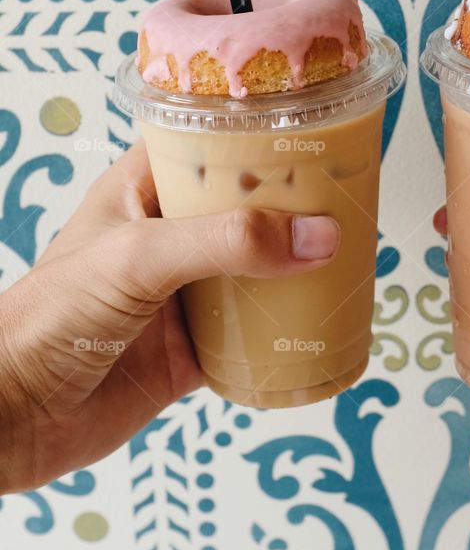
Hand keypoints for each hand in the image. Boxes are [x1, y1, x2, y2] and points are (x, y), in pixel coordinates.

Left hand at [0, 142, 338, 492]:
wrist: (15, 417)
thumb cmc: (49, 317)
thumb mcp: (140, 257)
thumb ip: (227, 242)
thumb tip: (318, 237)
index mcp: (143, 191)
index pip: (210, 146)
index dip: (260, 136)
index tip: (319, 131)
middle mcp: (167, 237)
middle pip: (246, 211)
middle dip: (297, 207)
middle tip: (353, 198)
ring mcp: (181, 295)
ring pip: (257, 272)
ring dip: (299, 269)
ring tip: (355, 255)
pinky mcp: (192, 351)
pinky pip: (255, 336)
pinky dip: (289, 332)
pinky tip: (324, 324)